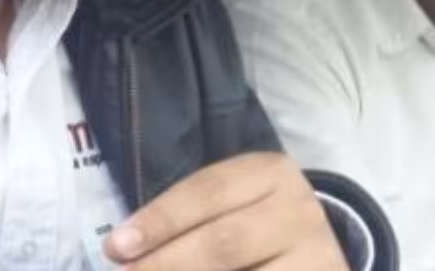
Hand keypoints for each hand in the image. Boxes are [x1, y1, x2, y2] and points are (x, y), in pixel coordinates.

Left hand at [104, 152, 347, 269]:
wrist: (312, 250)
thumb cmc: (249, 220)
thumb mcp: (226, 204)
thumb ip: (184, 221)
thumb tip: (124, 252)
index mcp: (269, 173)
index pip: (205, 193)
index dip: (158, 221)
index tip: (114, 247)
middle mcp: (300, 212)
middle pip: (223, 242)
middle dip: (166, 264)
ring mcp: (320, 258)